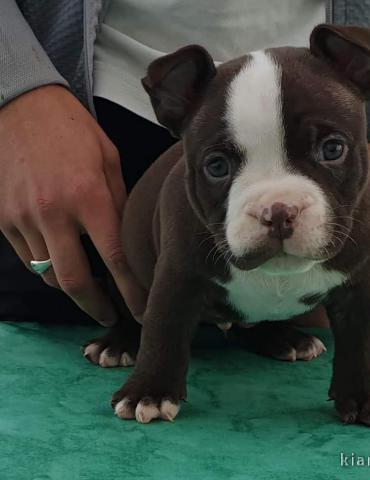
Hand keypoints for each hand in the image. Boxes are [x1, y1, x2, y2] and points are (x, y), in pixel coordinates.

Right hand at [0, 85, 145, 323]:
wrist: (18, 104)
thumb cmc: (73, 130)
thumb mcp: (108, 160)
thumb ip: (117, 202)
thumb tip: (124, 239)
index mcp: (89, 197)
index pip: (115, 259)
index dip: (131, 292)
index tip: (141, 311)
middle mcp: (54, 212)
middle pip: (74, 280)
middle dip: (94, 306)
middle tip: (109, 315)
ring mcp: (22, 217)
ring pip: (46, 272)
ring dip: (69, 285)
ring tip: (87, 288)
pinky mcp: (1, 217)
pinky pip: (27, 255)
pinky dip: (45, 264)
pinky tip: (59, 259)